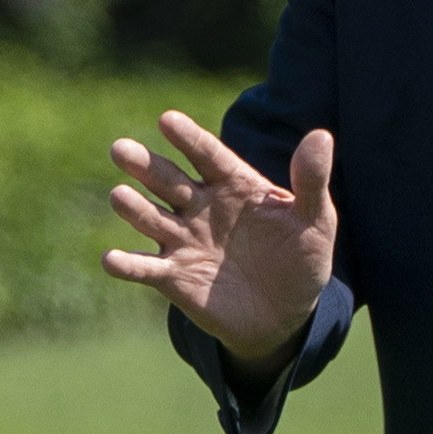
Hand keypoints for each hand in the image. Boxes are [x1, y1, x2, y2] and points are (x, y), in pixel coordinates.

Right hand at [100, 111, 336, 376]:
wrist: (286, 314)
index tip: (167, 119)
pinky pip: (145, 269)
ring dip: (134, 209)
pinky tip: (111, 260)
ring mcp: (184, 241)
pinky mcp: (173, 277)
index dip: (189, 138)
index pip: (208, 155)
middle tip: (121, 150)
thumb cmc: (301, 258)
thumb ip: (312, 180)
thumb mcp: (315, 220)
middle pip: (169, 181)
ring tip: (119, 196)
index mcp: (234, 185)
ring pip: (152, 218)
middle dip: (145, 166)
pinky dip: (127, 265)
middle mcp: (201, 208)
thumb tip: (321, 135)